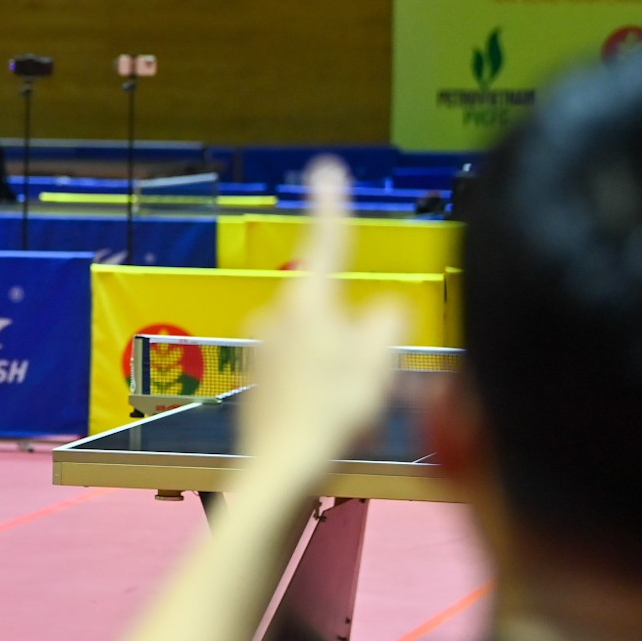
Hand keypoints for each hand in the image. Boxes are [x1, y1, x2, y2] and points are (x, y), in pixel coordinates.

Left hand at [236, 158, 406, 479]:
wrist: (279, 472)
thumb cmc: (333, 415)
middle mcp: (276, 315)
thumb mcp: (379, 364)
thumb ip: (386, 323)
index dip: (331, 204)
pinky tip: (325, 421)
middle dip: (355, 337)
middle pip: (334, 309)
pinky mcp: (254, 375)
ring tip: (347, 411)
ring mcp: (261, 346)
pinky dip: (319, 386)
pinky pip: (302, 369)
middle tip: (366, 386)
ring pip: (320, 343)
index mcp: (307, 303)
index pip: (327, 241)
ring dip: (338, 366)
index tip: (326, 168)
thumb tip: (384, 307)